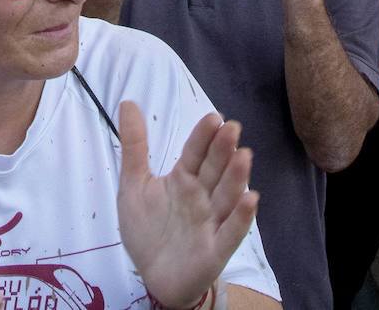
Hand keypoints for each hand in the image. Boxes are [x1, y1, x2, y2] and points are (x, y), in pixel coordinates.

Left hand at [117, 102, 258, 309]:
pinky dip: (241, 217)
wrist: (153, 276)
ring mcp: (210, 223)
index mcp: (183, 180)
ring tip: (244, 156)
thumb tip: (128, 102)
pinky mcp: (215, 250)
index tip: (215, 117)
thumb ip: (134, 146)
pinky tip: (250, 199)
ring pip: (226, 197)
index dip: (204, 136)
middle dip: (223, 150)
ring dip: (236, 177)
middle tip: (232, 128)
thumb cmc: (147, 228)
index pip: (195, 153)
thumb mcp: (133, 184)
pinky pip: (231, 232)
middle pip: (214, 170)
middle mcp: (201, 197)